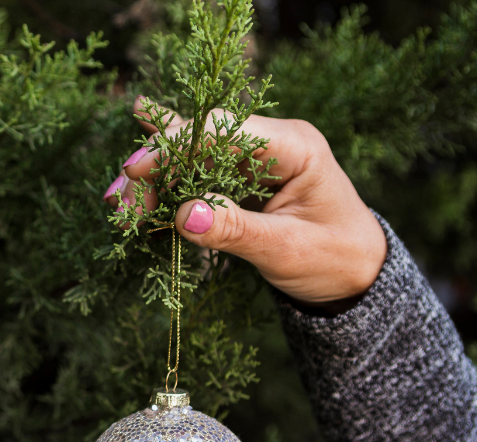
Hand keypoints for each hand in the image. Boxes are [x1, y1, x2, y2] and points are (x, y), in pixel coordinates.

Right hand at [105, 97, 385, 306]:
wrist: (358, 277)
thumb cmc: (334, 260)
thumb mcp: (286, 250)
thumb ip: (235, 230)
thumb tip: (185, 215)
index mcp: (293, 146)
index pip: (221, 130)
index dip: (173, 146)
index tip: (135, 170)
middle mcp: (271, 142)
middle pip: (198, 139)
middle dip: (154, 166)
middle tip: (118, 202)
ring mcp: (255, 159)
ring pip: (191, 156)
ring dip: (154, 180)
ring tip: (120, 207)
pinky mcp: (242, 179)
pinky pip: (197, 175)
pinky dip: (167, 189)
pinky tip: (137, 194)